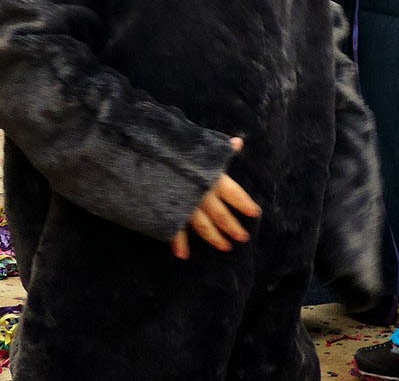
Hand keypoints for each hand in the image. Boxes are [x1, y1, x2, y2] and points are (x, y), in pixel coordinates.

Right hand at [170, 137, 261, 259]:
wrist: (144, 154)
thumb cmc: (172, 146)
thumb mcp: (197, 143)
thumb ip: (217, 149)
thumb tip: (238, 143)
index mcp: (211, 176)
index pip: (234, 194)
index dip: (245, 204)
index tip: (255, 213)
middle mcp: (201, 193)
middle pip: (221, 215)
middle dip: (232, 227)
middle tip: (242, 237)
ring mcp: (185, 205)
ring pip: (203, 226)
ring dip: (214, 238)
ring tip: (225, 247)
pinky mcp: (169, 211)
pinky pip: (176, 230)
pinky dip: (179, 243)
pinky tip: (183, 254)